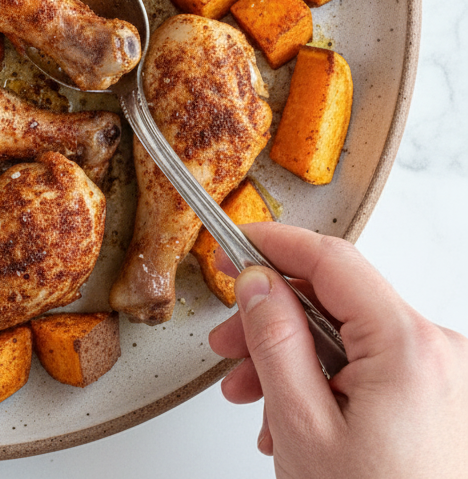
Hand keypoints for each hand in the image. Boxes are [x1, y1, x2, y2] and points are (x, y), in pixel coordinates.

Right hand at [209, 222, 467, 477]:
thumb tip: (256, 282)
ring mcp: (443, 377)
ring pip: (348, 336)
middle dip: (272, 318)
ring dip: (291, 356)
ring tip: (252, 396)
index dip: (273, 245)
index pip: (333, 261)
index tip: (231, 245)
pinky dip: (323, 379)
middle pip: (337, 300)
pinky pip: (370, 365)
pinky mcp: (439, 400)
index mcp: (409, 348)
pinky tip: (291, 413)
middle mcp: (438, 352)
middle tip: (225, 345)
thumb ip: (275, 341)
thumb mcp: (301, 424)